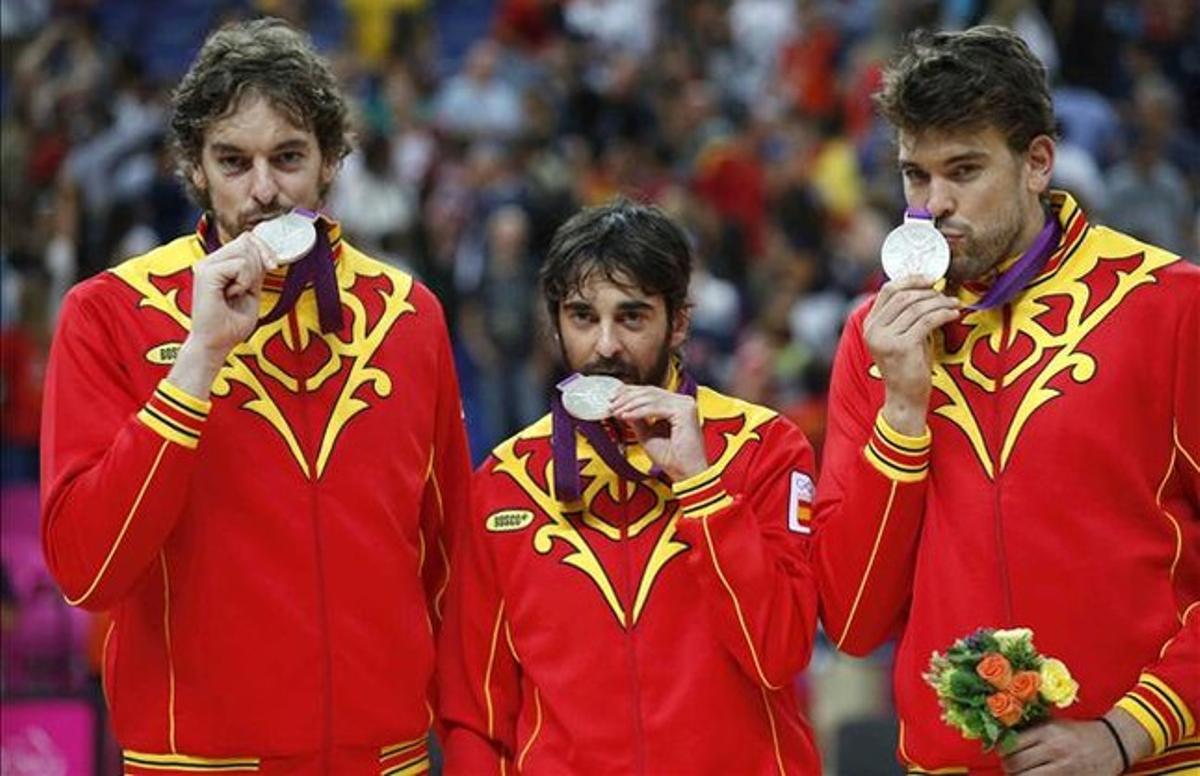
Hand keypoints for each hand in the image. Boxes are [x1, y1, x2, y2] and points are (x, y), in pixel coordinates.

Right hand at [168, 233, 277, 398]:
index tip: (273, 266)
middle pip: (247, 240)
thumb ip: (255, 271)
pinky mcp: (206, 273)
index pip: (246, 239)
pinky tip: (232, 295)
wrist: (215, 344)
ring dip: (251, 274)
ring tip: (237, 292)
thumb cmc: (230, 325)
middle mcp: (209, 261)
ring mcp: (205, 265)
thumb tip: (266, 253)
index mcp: (218, 264)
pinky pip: (240, 265)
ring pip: (245, 250)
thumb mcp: (252, 292)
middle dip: (261, 261)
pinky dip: (244, 281)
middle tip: (251, 287)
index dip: (264, 248)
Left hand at [609, 385, 707, 481]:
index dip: (630, 393)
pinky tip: (626, 415)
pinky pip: (655, 407)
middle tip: (611, 404)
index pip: (650, 393)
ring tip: (616, 411)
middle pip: (649, 392)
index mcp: (677, 406)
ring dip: (630, 404)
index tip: (614, 399)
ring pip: (651, 398)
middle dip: (627, 397)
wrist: (685, 473)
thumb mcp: (647, 435)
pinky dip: (638, 411)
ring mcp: (686, 405)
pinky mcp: (684, 411)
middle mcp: (683, 402)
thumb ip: (637, 420)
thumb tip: (623, 409)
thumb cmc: (672, 459)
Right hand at [863, 276, 959, 434]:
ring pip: (916, 307)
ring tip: (954, 304)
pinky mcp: (901, 347)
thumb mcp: (901, 336)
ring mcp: (885, 338)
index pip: (887, 290)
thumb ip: (906, 315)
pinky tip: (954, 314)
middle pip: (903, 296)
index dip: (911, 280)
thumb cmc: (907, 366)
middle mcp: (873, 329)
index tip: (932, 278)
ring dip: (939, 302)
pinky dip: (943, 314)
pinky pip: (927, 321)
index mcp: (870, 324)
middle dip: (928, 291)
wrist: (905, 397)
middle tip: (946, 293)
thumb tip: (927, 288)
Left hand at [1001, 720, 1125, 774]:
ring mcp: (1066, 769)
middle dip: (1009, 767)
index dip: (1002, 751)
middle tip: (1011, 766)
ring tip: (1022, 773)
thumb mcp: (1053, 724)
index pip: (1011, 745)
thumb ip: (1029, 729)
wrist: (1114, 743)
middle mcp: (1055, 750)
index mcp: (1048, 732)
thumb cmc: (1079, 733)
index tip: (1003, 752)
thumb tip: (1002, 737)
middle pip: (1016, 764)